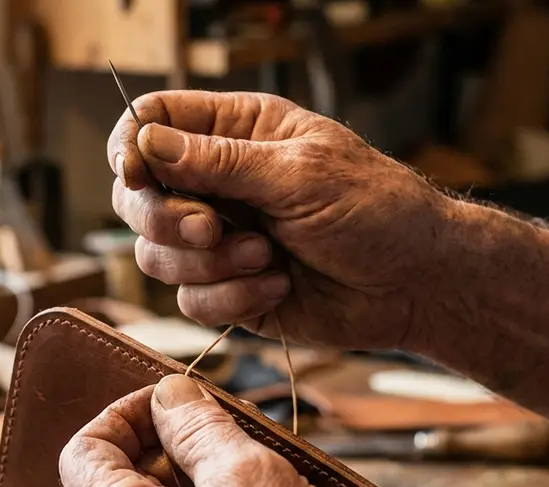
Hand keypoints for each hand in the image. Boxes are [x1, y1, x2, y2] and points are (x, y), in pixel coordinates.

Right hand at [108, 91, 450, 349]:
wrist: (416, 284)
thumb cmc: (376, 212)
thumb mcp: (300, 174)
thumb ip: (220, 162)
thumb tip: (146, 144)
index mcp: (236, 132)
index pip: (152, 123)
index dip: (132, 149)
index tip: (138, 175)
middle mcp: (218, 183)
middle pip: (137, 196)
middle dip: (165, 219)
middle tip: (211, 229)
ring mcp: (219, 240)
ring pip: (156, 255)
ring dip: (208, 264)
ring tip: (266, 258)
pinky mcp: (228, 290)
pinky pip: (190, 301)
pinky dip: (232, 298)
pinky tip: (278, 285)